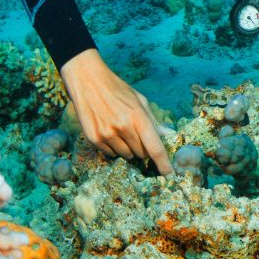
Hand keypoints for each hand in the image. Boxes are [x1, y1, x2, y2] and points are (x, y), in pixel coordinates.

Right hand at [61, 49, 173, 174]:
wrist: (88, 82)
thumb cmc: (117, 90)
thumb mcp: (140, 100)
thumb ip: (153, 120)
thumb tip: (167, 136)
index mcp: (138, 117)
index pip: (155, 148)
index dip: (164, 165)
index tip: (170, 176)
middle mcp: (123, 128)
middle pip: (141, 154)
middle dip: (143, 149)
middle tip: (137, 134)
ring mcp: (107, 135)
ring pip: (126, 156)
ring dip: (128, 149)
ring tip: (121, 130)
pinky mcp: (93, 139)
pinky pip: (110, 154)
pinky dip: (113, 148)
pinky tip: (109, 132)